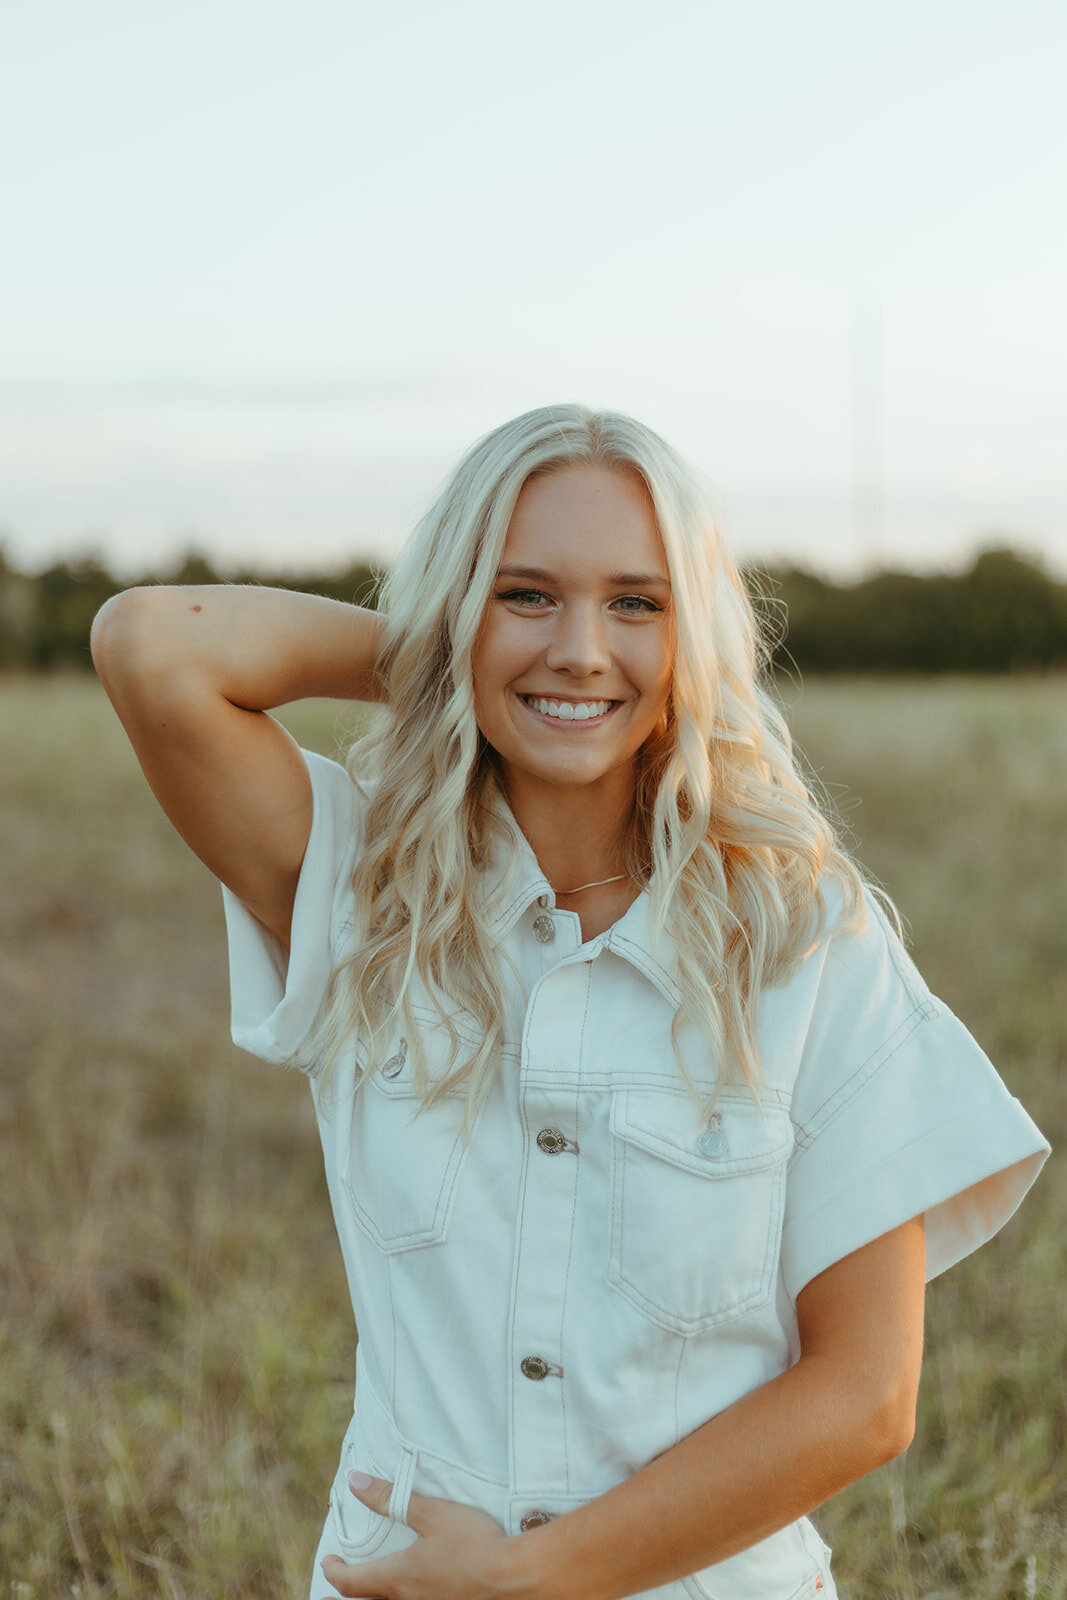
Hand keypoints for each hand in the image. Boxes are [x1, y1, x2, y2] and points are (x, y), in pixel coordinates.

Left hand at [320, 1471, 513, 1599]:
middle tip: (332, 1590)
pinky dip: (403, 1599)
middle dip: (346, 1596)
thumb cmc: (472, 1543)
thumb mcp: (431, 1514)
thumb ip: (391, 1499)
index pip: (351, 1582)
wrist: (513, 1579)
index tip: (328, 1560)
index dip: (334, 1571)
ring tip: (374, 1589)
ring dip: (376, 1598)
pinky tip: (415, 1590)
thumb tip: (355, 1482)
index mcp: (397, 1578)